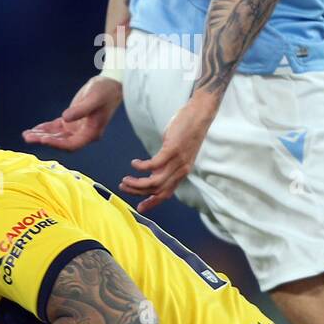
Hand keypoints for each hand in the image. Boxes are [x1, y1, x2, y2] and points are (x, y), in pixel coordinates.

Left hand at [23, 76, 122, 151]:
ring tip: (26, 135)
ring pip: (57, 136)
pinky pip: (56, 128)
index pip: (72, 144)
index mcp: (91, 133)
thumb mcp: (94, 99)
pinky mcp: (71, 121)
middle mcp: (83, 134)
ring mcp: (76, 128)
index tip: (44, 140)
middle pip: (61, 142)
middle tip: (29, 137)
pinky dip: (45, 128)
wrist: (110, 84)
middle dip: (45, 140)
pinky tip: (34, 129)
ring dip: (42, 135)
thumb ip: (80, 110)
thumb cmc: (105, 91)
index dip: (57, 144)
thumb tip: (65, 118)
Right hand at [119, 92, 217, 213]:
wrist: (199, 115)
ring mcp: (177, 161)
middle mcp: (181, 170)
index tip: (139, 208)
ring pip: (154, 181)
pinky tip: (134, 163)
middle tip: (124, 187)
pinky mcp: (172, 150)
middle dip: (138, 192)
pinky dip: (142, 167)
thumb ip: (168, 162)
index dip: (152, 202)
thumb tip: (154, 167)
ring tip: (125, 179)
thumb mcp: (178, 152)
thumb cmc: (187, 131)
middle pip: (157, 190)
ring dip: (137, 183)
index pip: (166, 194)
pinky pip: (154, 164)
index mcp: (182, 172)